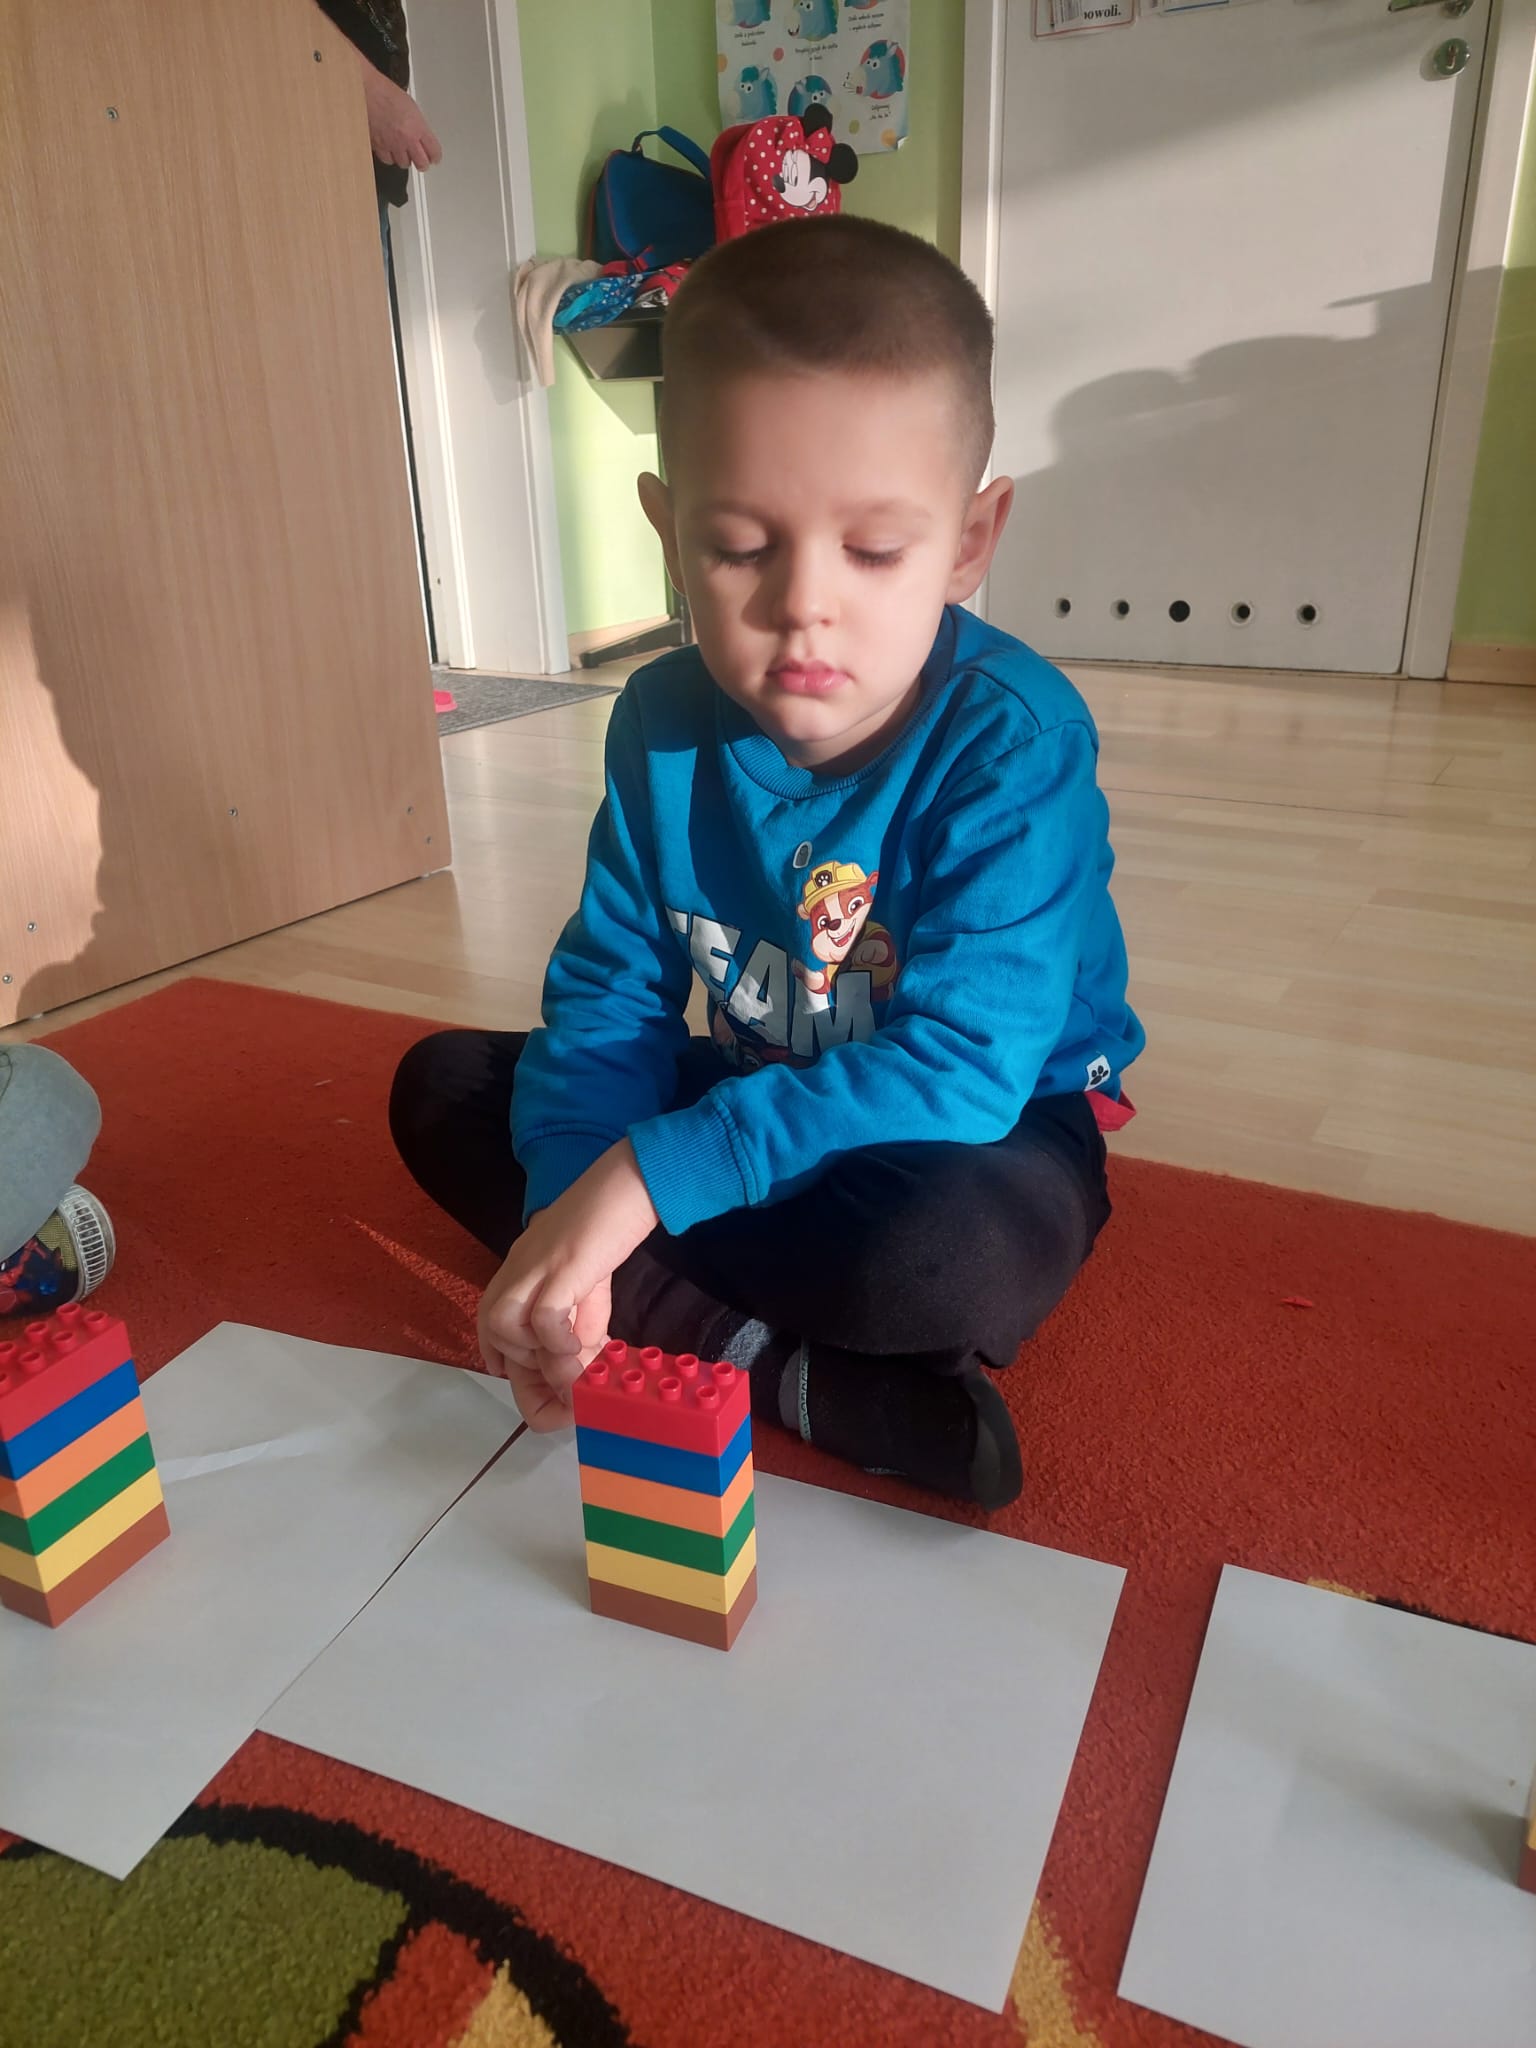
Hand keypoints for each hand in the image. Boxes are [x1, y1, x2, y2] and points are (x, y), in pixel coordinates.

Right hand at [360, 65, 441, 172]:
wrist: (366, 91)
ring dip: (405, 158)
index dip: (435, 155)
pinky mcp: (379, 147)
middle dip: (423, 162)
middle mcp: (406, 139)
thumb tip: (422, 134)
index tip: (434, 157)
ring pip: (404, 163)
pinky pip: (388, 160)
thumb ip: (418, 124)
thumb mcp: (410, 106)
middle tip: (422, 160)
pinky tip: (390, 149)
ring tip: (403, 151)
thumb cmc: (385, 93)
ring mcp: (392, 144)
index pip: (434, 151)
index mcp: (418, 127)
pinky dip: (390, 156)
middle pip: (421, 163)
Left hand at [478, 1141, 659, 1432]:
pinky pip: (543, 1314)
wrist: (628, 1184)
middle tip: (567, 1394)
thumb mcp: (587, 1289)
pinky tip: (581, 1345)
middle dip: (526, 1375)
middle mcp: (517, 1269)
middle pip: (490, 1329)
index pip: (491, 1331)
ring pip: (504, 1324)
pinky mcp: (564, 1264)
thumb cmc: (607, 1231)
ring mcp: (538, 1265)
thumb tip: (575, 1372)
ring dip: (536, 1354)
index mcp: (517, 1273)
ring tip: (571, 1360)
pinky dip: (557, 1340)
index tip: (547, 1401)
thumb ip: (575, 1326)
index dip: (514, 1373)